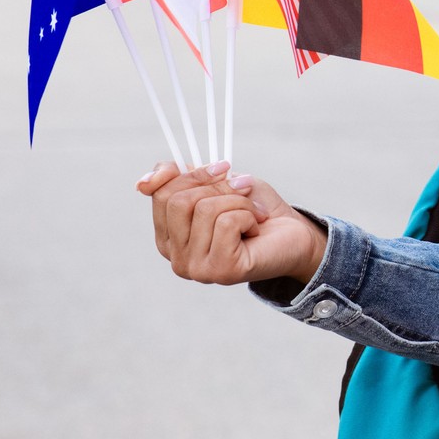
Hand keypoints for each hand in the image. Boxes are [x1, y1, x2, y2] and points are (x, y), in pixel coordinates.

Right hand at [137, 161, 328, 286]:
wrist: (294, 234)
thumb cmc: (254, 208)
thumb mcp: (216, 184)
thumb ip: (176, 179)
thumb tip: (143, 181)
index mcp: (168, 235)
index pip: (160, 192)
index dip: (192, 173)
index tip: (221, 167)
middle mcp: (175, 257)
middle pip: (178, 200)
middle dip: (218, 186)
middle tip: (243, 190)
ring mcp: (195, 268)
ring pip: (205, 209)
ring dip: (238, 201)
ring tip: (253, 214)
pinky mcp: (220, 271)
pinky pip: (227, 222)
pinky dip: (248, 215)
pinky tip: (256, 229)